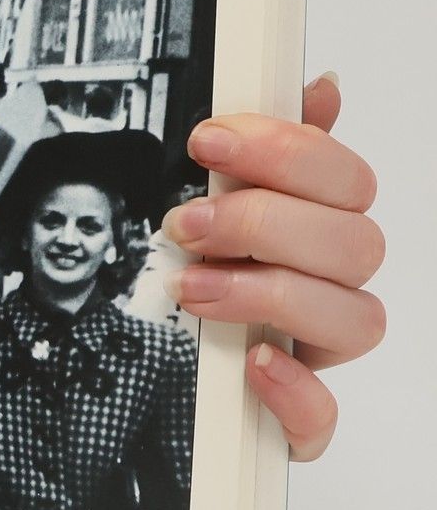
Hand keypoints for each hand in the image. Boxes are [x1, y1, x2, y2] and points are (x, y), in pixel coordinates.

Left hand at [163, 73, 383, 460]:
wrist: (153, 377)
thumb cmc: (204, 273)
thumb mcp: (219, 205)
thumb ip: (274, 153)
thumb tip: (320, 89)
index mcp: (322, 232)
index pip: (347, 181)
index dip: (283, 151)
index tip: (206, 141)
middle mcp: (331, 290)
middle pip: (356, 244)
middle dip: (263, 222)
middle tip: (188, 222)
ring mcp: (318, 354)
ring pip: (356, 320)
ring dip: (269, 293)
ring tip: (194, 287)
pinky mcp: (294, 420)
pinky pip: (321, 418)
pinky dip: (292, 390)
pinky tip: (253, 363)